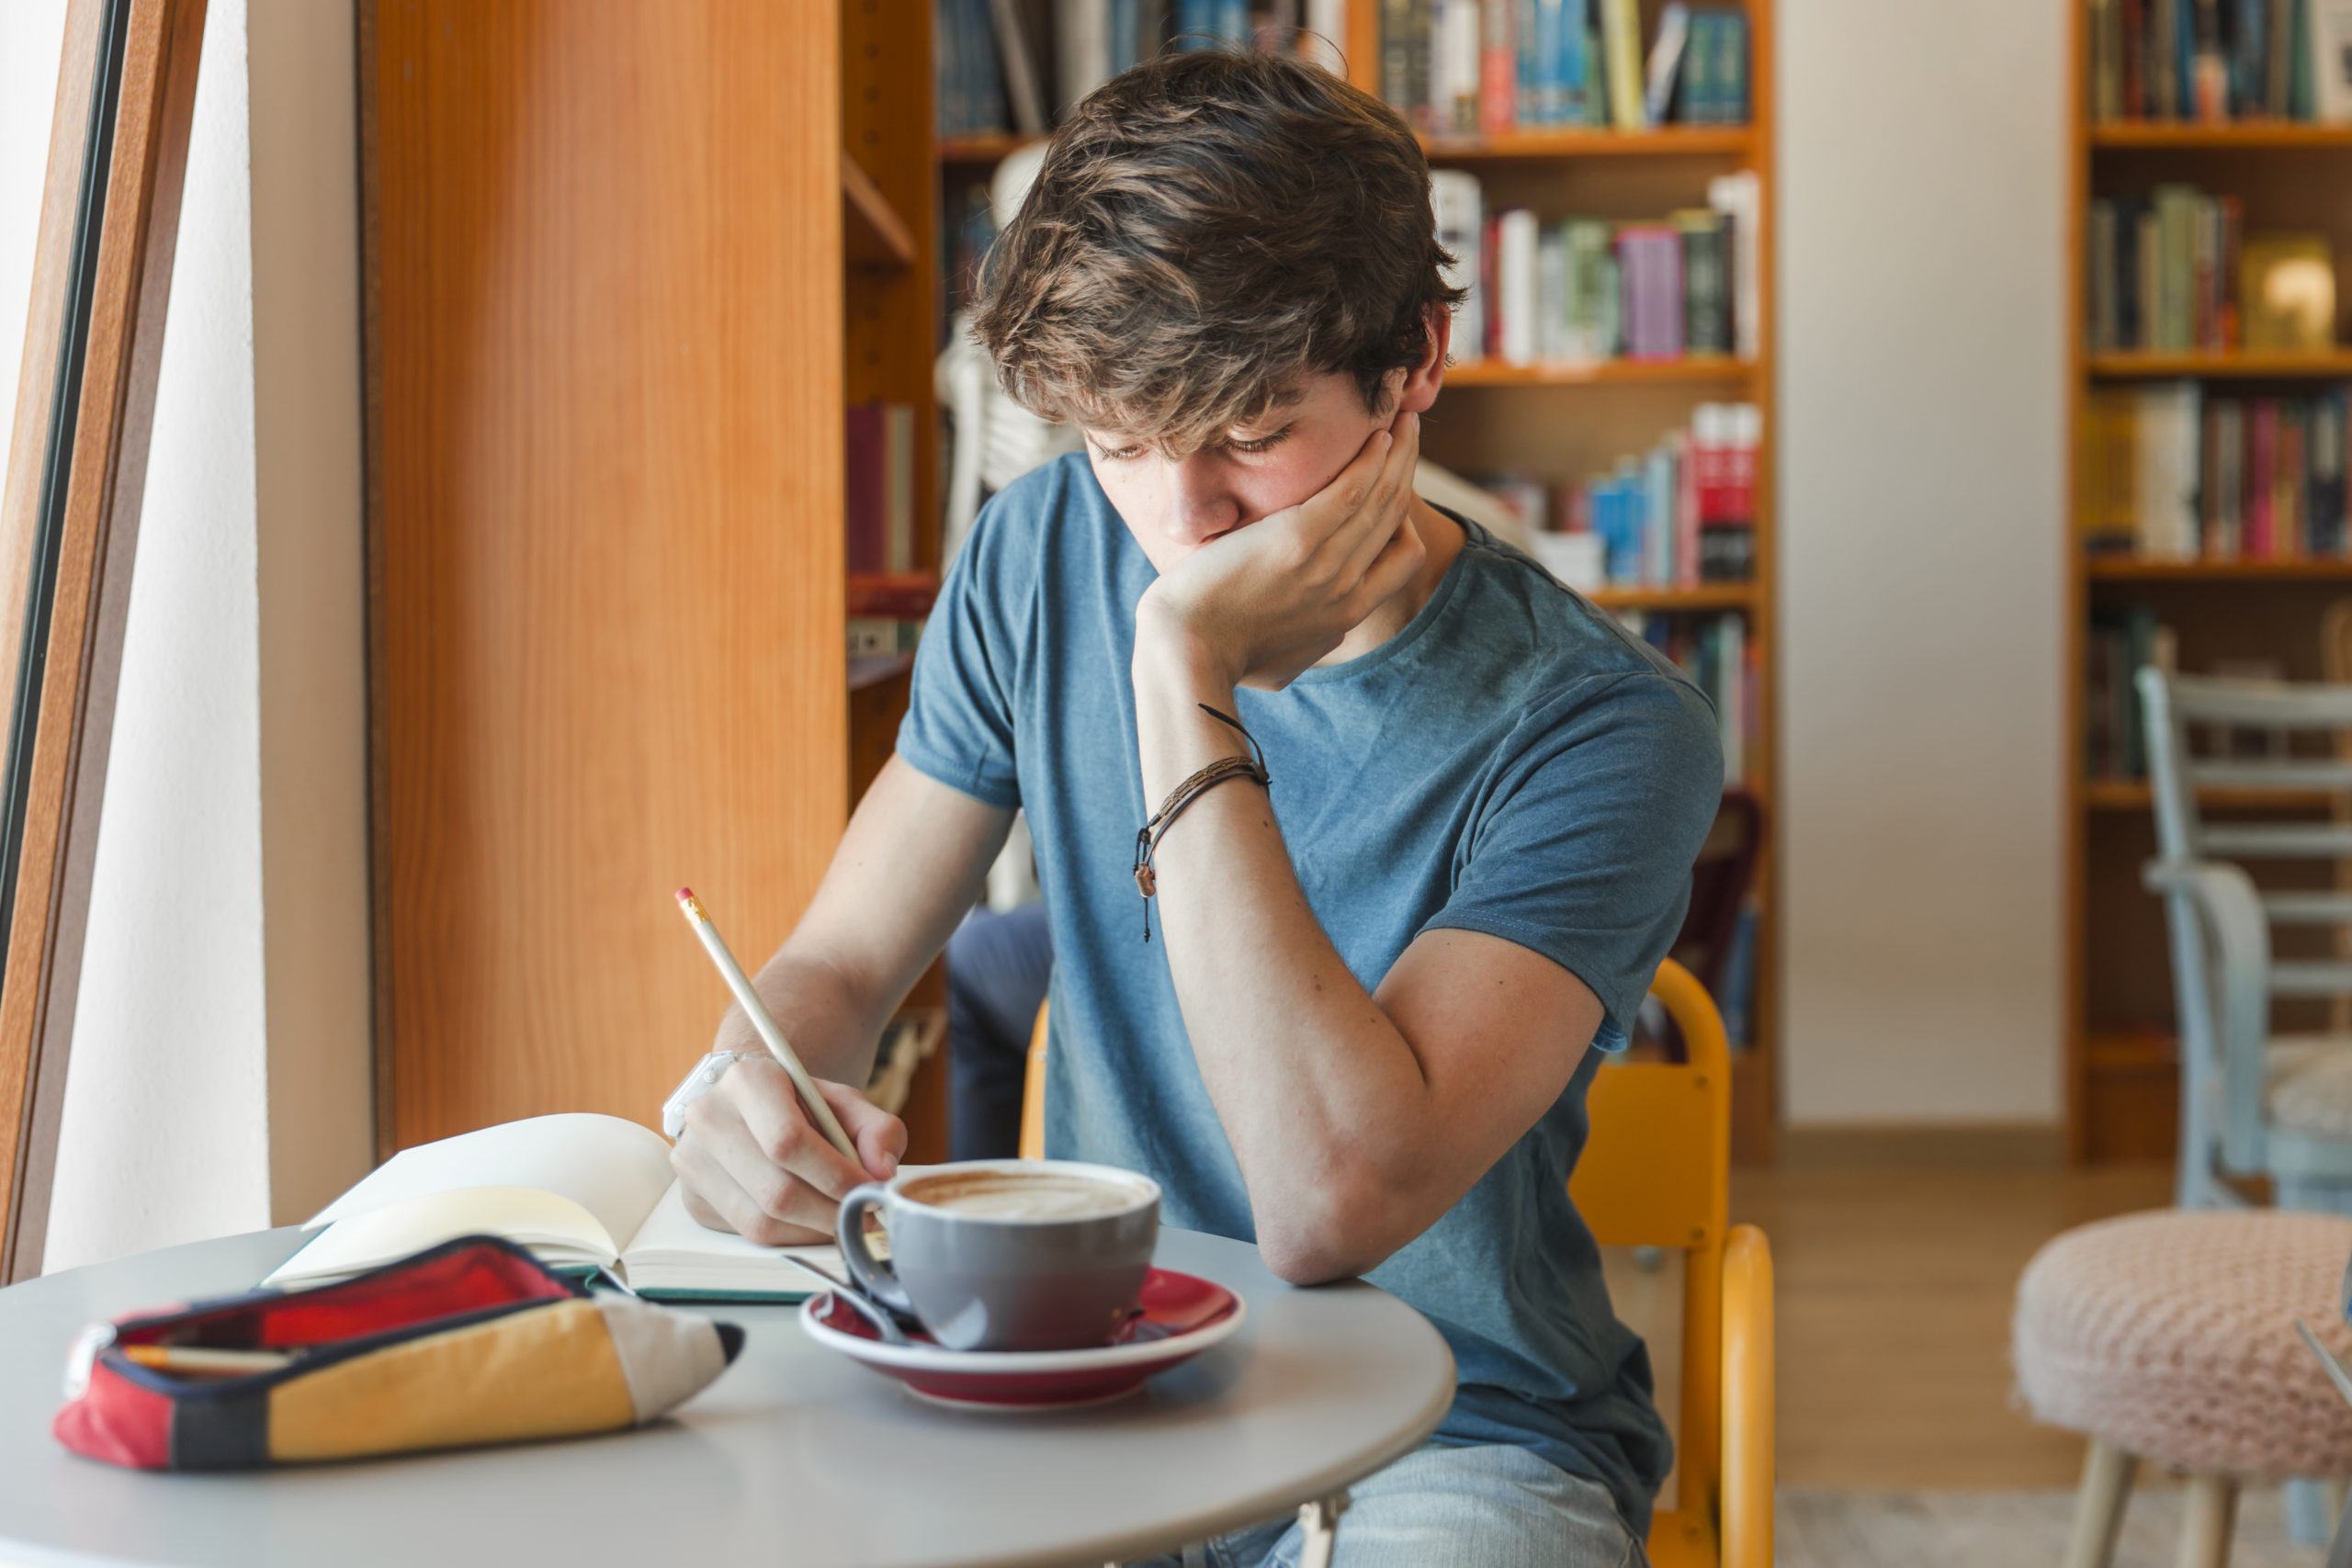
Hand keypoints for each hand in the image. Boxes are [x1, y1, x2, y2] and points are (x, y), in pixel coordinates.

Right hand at [670, 1057, 905, 1244]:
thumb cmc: (801, 1105)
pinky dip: (790, 1236)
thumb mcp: (845, 1103)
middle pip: (777, 1191)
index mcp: (747, 1081)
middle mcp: (708, 1117)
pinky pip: (747, 1234)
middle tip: (865, 1216)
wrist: (748, 1105)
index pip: (788, 1141)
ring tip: (843, 1220)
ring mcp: (692, 1161)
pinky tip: (811, 1222)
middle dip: (831, 1213)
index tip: (872, 1190)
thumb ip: (877, 1130)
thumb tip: (882, 1173)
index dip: (836, 1175)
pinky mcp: (692, 1198)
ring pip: (761, 1221)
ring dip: (813, 1231)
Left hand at [1135, 410, 1426, 691]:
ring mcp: (1327, 563)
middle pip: (1395, 517)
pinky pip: (1352, 490)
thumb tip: (1319, 636)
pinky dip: (1370, 460)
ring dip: (1398, 452)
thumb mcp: (1281, 662)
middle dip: (1407, 469)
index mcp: (1345, 615)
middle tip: (1409, 434)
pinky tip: (1375, 433)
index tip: (1391, 490)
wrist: (1188, 652)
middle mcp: (1346, 587)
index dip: (1405, 519)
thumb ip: (1309, 643)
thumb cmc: (1220, 659)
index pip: (1403, 558)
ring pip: (1383, 496)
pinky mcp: (1298, 538)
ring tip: (1404, 420)